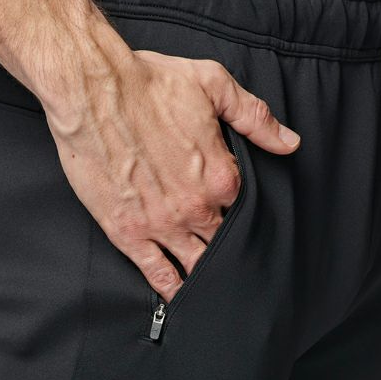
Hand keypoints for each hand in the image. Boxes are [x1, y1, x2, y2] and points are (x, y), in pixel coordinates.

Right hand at [44, 49, 299, 302]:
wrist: (92, 90)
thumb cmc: (148, 84)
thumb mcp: (213, 85)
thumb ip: (254, 117)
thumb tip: (289, 142)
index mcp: (221, 174)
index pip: (245, 206)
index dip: (244, 211)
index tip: (239, 214)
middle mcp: (196, 206)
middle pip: (224, 239)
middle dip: (230, 247)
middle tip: (235, 258)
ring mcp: (162, 223)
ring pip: (196, 262)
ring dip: (207, 274)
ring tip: (215, 286)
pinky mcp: (128, 231)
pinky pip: (157, 271)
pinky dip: (172, 287)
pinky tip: (181, 295)